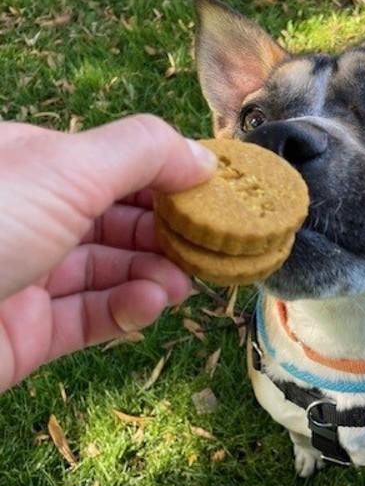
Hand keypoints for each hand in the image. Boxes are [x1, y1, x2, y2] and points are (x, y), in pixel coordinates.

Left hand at [0, 115, 216, 392]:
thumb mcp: (64, 167)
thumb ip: (141, 153)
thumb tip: (203, 156)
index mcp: (29, 163)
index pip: (114, 163)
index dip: (167, 174)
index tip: (215, 191)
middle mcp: (28, 215)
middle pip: (116, 218)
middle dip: (167, 229)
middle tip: (210, 243)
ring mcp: (27, 275)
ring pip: (108, 269)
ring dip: (154, 271)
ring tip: (186, 278)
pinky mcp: (28, 332)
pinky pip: (89, 317)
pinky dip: (127, 309)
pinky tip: (151, 302)